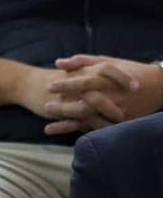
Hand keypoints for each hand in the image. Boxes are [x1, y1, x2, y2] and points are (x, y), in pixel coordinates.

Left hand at [42, 55, 162, 134]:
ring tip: (47, 127)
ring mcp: (115, 112)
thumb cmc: (129, 71)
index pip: (85, 82)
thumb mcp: (108, 62)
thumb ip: (82, 61)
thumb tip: (58, 62)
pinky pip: (96, 130)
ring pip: (89, 120)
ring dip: (67, 124)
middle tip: (45, 107)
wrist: (158, 86)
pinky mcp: (118, 123)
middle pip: (84, 105)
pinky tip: (64, 136)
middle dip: (63, 108)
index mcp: (108, 80)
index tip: (49, 86)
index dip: (66, 84)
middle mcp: (111, 97)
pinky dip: (79, 133)